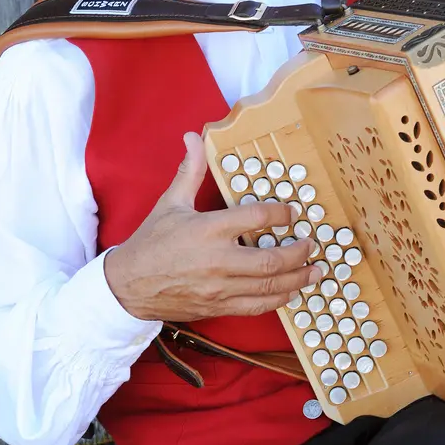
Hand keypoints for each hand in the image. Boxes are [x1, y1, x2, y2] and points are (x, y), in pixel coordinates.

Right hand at [104, 132, 322, 321]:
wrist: (129, 285)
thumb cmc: (151, 242)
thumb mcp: (170, 203)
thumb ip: (190, 171)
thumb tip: (193, 137)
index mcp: (207, 229)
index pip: (255, 218)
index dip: (280, 213)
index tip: (291, 211)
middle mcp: (217, 260)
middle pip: (270, 260)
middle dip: (298, 252)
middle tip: (312, 244)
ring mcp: (219, 288)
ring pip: (269, 287)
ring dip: (297, 279)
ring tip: (316, 271)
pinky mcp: (219, 307)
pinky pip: (256, 306)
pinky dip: (278, 300)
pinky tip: (291, 291)